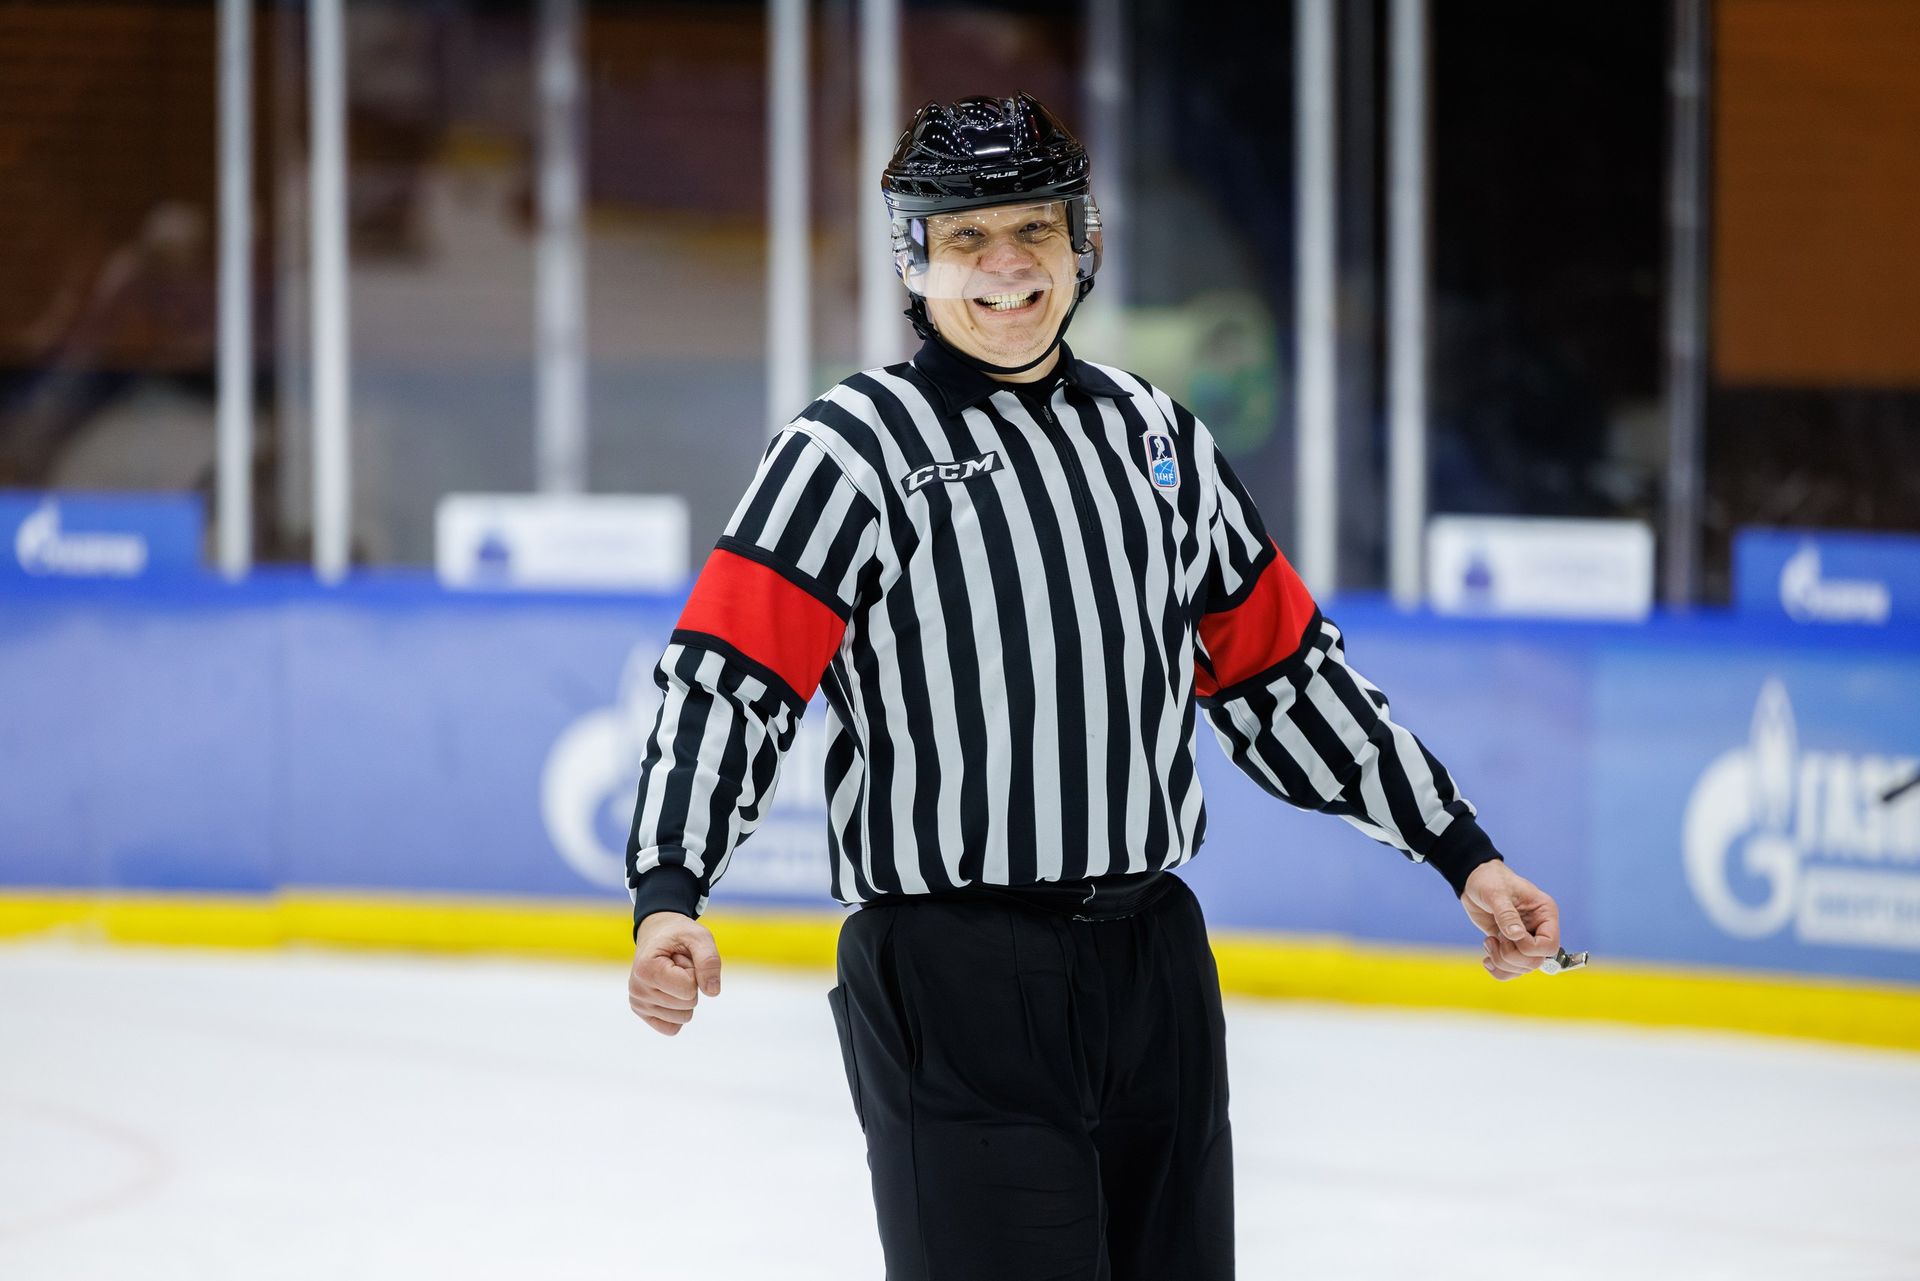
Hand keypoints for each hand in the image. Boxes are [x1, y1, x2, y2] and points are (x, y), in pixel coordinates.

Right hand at [628, 910, 722, 1035]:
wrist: (657, 934)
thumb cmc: (678, 935)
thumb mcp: (699, 937)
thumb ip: (709, 961)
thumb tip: (713, 992)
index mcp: (646, 969)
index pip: (689, 989)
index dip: (694, 971)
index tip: (681, 958)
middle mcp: (637, 990)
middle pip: (688, 1003)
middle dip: (691, 982)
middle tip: (677, 965)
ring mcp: (638, 1004)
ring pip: (683, 1017)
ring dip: (685, 995)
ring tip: (673, 974)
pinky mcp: (643, 1013)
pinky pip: (672, 1028)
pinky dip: (678, 1011)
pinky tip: (669, 990)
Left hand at [1460, 861, 1560, 980]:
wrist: (1474, 881)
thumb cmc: (1490, 880)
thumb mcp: (1497, 893)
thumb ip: (1507, 914)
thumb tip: (1516, 935)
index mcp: (1545, 914)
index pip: (1549, 945)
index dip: (1528, 947)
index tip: (1508, 934)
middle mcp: (1539, 929)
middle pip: (1536, 961)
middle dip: (1512, 956)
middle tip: (1495, 938)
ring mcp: (1525, 939)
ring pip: (1524, 968)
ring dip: (1502, 962)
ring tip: (1489, 942)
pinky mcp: (1511, 946)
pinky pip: (1511, 969)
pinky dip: (1499, 970)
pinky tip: (1487, 959)